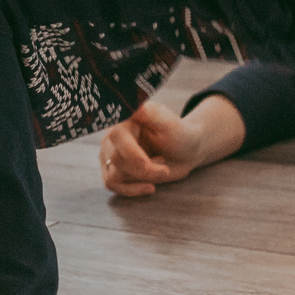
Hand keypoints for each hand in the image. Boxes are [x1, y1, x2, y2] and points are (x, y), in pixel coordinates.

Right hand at [98, 98, 237, 196]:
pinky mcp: (113, 170)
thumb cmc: (179, 134)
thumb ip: (149, 114)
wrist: (185, 152)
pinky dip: (132, 190)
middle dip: (146, 170)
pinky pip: (113, 186)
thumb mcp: (168, 122)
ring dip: (142, 179)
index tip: (154, 162)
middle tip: (165, 167)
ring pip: (115, 176)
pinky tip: (150, 187)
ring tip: (159, 170)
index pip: (117, 137)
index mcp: (123, 120)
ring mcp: (109, 154)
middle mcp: (112, 136)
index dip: (133, 155)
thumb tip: (130, 104)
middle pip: (118, 160)